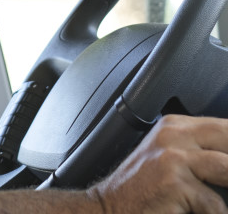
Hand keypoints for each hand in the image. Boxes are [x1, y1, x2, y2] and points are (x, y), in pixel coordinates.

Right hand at [92, 114, 227, 213]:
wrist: (114, 207)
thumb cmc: (146, 188)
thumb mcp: (171, 158)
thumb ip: (200, 150)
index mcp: (174, 125)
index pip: (222, 126)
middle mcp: (172, 134)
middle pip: (227, 135)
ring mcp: (172, 156)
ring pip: (227, 167)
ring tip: (222, 198)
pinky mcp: (173, 181)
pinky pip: (215, 204)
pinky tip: (199, 212)